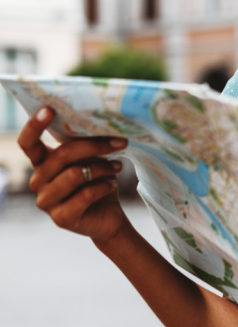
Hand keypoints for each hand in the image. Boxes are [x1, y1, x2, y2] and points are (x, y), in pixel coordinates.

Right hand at [19, 107, 129, 243]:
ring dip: (102, 168)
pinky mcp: (61, 218)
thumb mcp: (91, 159)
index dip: (35, 125)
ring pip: (75, 174)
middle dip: (95, 145)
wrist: (107, 216)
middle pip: (62, 155)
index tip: (50, 109)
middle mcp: (38, 181)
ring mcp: (46, 201)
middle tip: (120, 142)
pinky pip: (84, 195)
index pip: (28, 142)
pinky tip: (111, 185)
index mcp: (42, 162)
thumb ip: (85, 144)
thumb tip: (102, 122)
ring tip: (117, 166)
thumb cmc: (97, 181)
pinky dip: (104, 187)